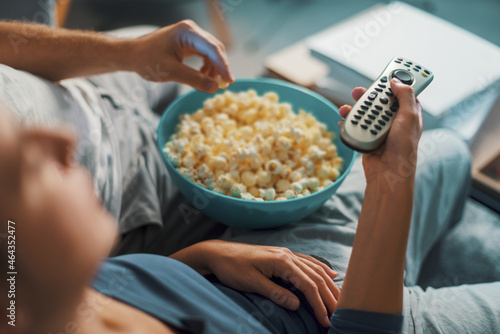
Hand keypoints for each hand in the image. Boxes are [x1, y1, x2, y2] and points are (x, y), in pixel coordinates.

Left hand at [130, 20, 233, 91]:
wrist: (132, 55)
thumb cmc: (147, 60)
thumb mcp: (171, 72)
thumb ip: (194, 80)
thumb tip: (215, 88)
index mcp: (188, 32)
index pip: (213, 48)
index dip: (223, 66)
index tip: (229, 81)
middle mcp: (192, 30)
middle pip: (215, 49)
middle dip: (220, 68)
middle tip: (224, 86)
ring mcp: (191, 36)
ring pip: (211, 53)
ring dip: (213, 69)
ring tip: (210, 84)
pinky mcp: (189, 43)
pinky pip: (204, 55)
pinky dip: (207, 67)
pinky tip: (203, 77)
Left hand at [172, 240, 339, 327]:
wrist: (218, 253)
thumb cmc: (232, 268)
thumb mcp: (251, 283)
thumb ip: (275, 293)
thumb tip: (297, 305)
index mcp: (282, 261)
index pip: (308, 285)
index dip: (319, 304)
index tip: (326, 320)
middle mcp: (288, 255)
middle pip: (316, 277)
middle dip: (329, 296)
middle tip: (340, 314)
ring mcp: (286, 254)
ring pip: (314, 269)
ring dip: (328, 285)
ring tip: (340, 299)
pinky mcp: (282, 255)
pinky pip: (307, 262)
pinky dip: (321, 269)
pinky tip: (330, 275)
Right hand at [338, 78, 422, 179]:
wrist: (388, 172)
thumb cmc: (403, 147)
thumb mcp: (409, 117)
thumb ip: (405, 96)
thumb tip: (396, 80)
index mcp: (408, 114)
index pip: (402, 92)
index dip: (395, 81)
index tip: (388, 71)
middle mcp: (394, 120)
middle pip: (379, 100)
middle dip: (369, 94)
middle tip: (359, 91)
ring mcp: (379, 129)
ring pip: (365, 112)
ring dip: (355, 108)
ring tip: (346, 108)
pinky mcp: (366, 138)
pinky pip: (355, 126)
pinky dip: (348, 122)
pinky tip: (343, 119)